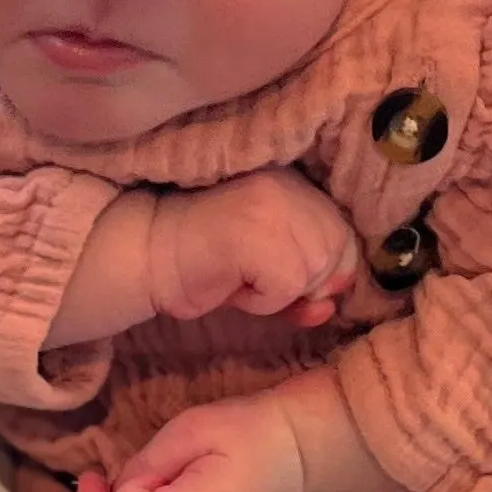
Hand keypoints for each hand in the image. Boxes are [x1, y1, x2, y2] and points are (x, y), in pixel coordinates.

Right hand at [149, 171, 361, 324]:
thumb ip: (305, 282)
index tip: (293, 284)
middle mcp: (290, 187)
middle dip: (305, 284)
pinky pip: (287, 287)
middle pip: (336, 255)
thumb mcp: (266, 271)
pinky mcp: (260, 235)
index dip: (327, 270)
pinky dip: (262, 301)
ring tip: (240, 277)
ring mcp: (275, 207)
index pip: (343, 234)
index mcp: (296, 184)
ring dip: (280, 293)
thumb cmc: (206, 263)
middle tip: (258, 281)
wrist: (148, 254)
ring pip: (315, 273)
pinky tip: (231, 283)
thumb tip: (330, 307)